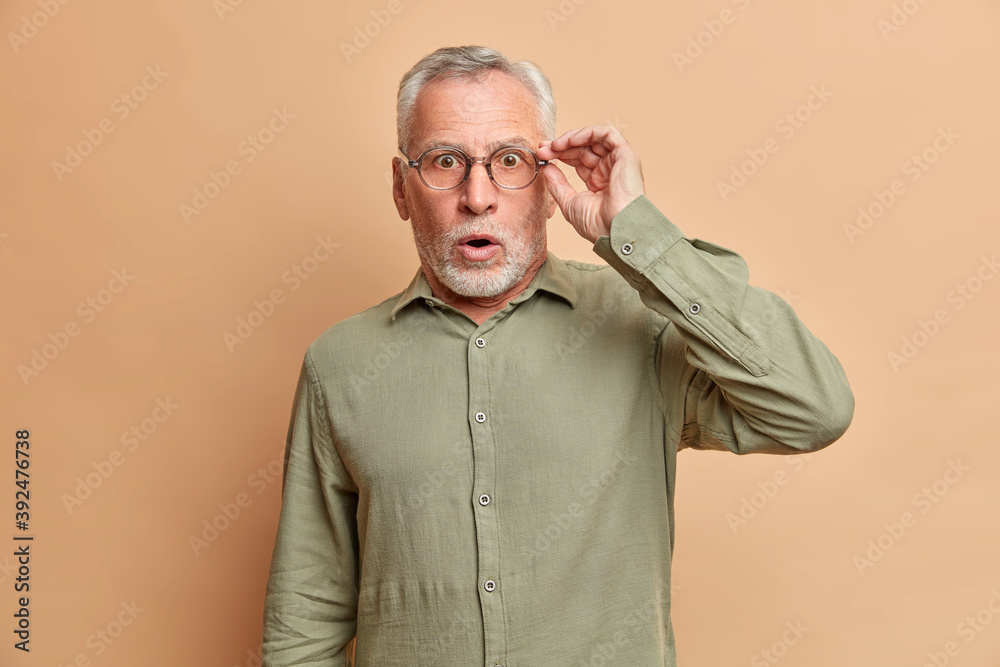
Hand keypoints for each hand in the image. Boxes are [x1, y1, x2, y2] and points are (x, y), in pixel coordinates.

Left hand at [536, 125, 644, 242]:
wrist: (614, 230)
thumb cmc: (596, 225)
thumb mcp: (569, 202)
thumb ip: (557, 184)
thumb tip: (546, 167)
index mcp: (598, 182)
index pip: (577, 159)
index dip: (559, 154)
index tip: (542, 154)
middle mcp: (608, 170)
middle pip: (583, 148)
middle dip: (561, 146)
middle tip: (543, 148)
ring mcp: (618, 162)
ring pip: (594, 138)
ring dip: (572, 138)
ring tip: (554, 145)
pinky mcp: (626, 155)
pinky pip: (607, 134)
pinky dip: (588, 133)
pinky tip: (571, 140)